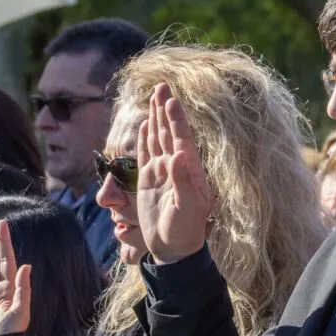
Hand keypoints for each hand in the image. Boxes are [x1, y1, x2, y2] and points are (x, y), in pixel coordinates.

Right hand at [135, 83, 214, 262]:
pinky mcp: (149, 181)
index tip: (172, 99)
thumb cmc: (186, 231)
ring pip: (158, 138)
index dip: (176, 118)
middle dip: (166, 109)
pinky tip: (146, 125)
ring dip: (157, 118)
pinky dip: (145, 138)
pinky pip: (146, 154)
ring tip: (156, 97)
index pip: (181, 138)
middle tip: (163, 86)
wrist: (173, 250)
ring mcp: (162, 173)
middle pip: (169, 132)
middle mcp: (176, 167)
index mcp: (189, 170)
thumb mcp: (189, 208)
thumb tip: (178, 155)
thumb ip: (184, 181)